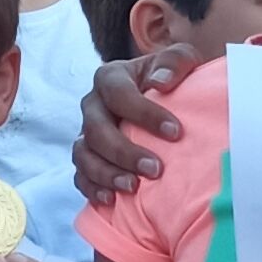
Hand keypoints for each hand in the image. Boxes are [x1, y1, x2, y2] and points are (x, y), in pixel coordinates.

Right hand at [73, 47, 197, 207]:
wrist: (167, 99)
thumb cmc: (174, 79)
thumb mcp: (181, 60)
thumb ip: (174, 63)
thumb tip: (161, 83)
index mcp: (111, 78)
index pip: (118, 93)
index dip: (144, 114)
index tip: (175, 132)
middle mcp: (93, 105)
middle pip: (96, 129)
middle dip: (124, 152)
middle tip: (156, 169)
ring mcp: (86, 133)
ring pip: (83, 155)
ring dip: (106, 173)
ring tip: (133, 187)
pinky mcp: (88, 158)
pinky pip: (81, 176)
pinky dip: (92, 188)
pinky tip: (111, 200)